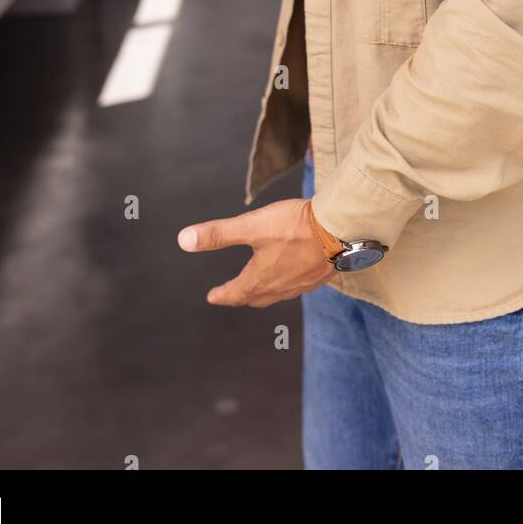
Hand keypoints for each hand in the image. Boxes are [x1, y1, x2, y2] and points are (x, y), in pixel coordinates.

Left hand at [177, 198, 338, 306]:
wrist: (339, 229)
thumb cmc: (294, 226)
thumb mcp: (251, 226)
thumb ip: (218, 234)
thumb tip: (183, 240)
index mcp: (261, 279)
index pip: (235, 293)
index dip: (222, 294)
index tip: (212, 297)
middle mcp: (280, 287)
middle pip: (256, 297)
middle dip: (242, 295)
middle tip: (233, 294)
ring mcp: (302, 284)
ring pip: (278, 293)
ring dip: (265, 291)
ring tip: (260, 286)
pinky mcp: (320, 276)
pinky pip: (298, 286)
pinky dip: (287, 283)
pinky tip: (292, 273)